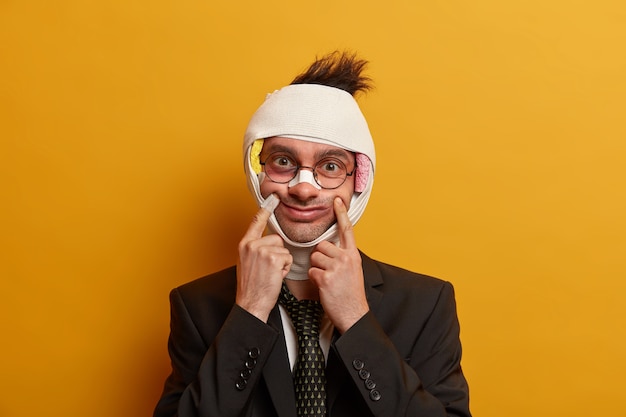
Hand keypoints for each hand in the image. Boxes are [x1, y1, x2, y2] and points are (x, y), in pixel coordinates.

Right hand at [236, 195, 291, 321]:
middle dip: (278, 254)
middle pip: (277, 239)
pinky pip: (288, 258)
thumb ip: (255, 249)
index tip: (273, 198)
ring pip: (284, 249)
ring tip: (271, 274)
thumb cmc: (251, 287)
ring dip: (282, 263)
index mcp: (244, 245)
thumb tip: (270, 242)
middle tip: (268, 269)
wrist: (250, 304)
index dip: (265, 210)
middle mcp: (251, 245)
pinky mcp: (272, 258)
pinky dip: (285, 269)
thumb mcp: (247, 263)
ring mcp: (261, 251)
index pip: (256, 222)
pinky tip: (275, 277)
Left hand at [309, 197, 368, 332]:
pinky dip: (314, 279)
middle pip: (322, 246)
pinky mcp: (326, 278)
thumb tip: (329, 248)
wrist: (354, 313)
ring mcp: (337, 268)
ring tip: (327, 280)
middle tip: (328, 272)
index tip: (337, 200)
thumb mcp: (353, 270)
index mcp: (353, 255)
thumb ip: (343, 257)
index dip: (341, 214)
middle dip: (320, 257)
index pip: (347, 229)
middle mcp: (346, 258)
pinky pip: (311, 271)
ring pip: (314, 258)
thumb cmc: (350, 294)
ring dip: (316, 269)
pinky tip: (324, 287)